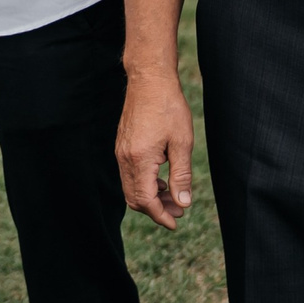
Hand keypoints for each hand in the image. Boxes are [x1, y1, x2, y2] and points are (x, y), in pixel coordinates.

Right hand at [116, 63, 195, 228]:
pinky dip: (144, 184)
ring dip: (150, 197)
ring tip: (173, 196)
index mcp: (139, 159)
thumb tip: (183, 203)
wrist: (149, 80)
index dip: (161, 216)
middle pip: (135, 199)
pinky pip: (129, 174)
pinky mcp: (122, 146)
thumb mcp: (182, 143)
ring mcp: (121, 152)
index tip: (176, 223)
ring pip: (130, 188)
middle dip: (156, 210)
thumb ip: (181, 175)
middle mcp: (125, 158)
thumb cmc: (168, 107)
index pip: (146, 200)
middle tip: (179, 211)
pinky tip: (162, 179)